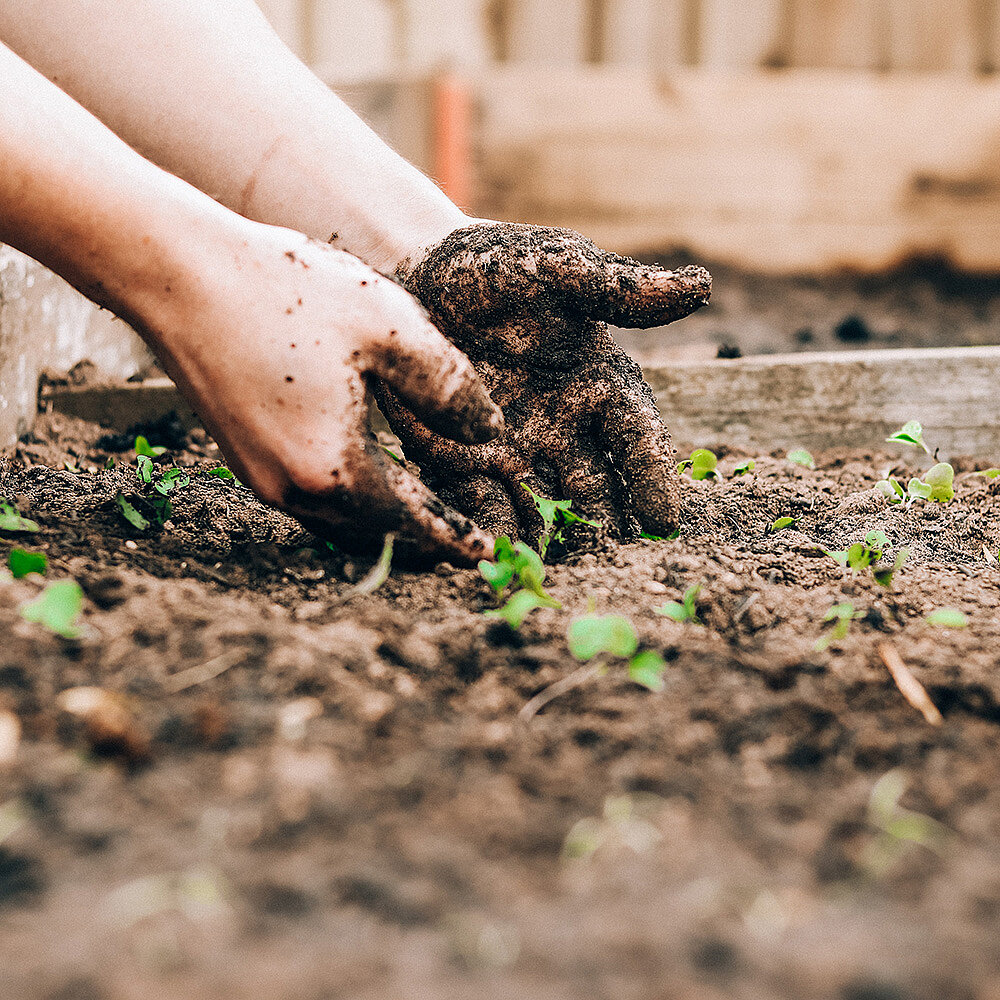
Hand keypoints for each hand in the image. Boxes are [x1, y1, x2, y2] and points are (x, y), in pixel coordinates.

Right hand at [140, 224, 502, 562]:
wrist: (178, 274)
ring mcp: (261, 478)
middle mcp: (292, 489)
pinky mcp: (243, 458)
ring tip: (426, 515)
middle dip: (423, 540)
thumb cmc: (287, 292)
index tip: (488, 556)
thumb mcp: (390, 327)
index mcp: (334, 467)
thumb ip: (448, 387)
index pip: (412, 522)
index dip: (455, 538)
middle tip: (464, 540)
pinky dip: (352, 502)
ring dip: (386, 523)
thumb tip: (489, 432)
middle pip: (375, 533)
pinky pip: (312, 500)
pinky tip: (371, 479)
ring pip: (341, 522)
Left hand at [376, 223, 710, 541]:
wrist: (417, 273)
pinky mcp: (463, 462)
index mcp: (601, 385)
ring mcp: (515, 450)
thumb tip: (701, 287)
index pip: (637, 438)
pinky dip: (491, 529)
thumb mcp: (559, 268)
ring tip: (555, 574)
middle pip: (596, 488)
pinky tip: (494, 556)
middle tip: (611, 564)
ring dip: (552, 540)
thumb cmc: (498, 266)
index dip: (652, 477)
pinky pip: (482, 504)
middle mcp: (566, 428)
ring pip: (543, 507)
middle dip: (605, 527)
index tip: (664, 520)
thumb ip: (619, 289)